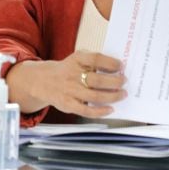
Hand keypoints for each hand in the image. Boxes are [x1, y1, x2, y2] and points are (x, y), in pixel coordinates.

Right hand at [6, 51, 125, 117]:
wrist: (44, 80)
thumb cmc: (68, 69)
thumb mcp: (78, 58)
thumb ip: (94, 60)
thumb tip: (117, 67)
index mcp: (76, 60)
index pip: (96, 59)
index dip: (111, 63)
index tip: (121, 66)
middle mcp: (72, 75)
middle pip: (97, 80)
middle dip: (115, 82)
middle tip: (124, 81)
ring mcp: (70, 91)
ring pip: (95, 96)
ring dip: (112, 96)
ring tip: (122, 94)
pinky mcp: (69, 105)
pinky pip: (87, 111)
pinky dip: (101, 111)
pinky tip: (110, 109)